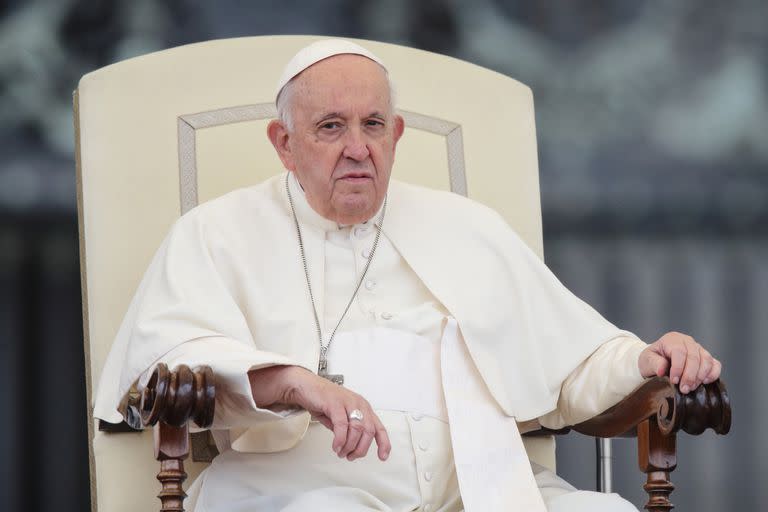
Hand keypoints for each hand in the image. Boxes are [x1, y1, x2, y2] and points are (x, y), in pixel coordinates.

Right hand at [248, 365, 390, 460]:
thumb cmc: (323, 400)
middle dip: (360, 449)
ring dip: (349, 446)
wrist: (306, 386)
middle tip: (350, 457)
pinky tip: (336, 446)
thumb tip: (352, 446)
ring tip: (341, 452)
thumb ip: (349, 430)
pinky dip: (340, 439)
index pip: (379, 427)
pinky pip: (342, 425)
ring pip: (357, 430)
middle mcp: (359, 404)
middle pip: (368, 432)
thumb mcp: (341, 417)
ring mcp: (348, 402)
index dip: (383, 443)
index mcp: (363, 408)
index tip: (383, 457)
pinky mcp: (336, 403)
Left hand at [638, 332, 721, 393]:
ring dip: (700, 376)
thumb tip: (662, 370)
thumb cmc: (651, 360)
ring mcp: (699, 349)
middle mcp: (687, 342)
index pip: (679, 351)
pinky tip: (704, 382)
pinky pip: (715, 364)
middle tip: (684, 389)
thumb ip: (654, 363)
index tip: (674, 381)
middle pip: (694, 356)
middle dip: (690, 375)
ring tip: (691, 388)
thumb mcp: (646, 360)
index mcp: (672, 339)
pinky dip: (713, 374)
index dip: (678, 367)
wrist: (656, 363)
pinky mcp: (706, 358)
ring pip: (706, 360)